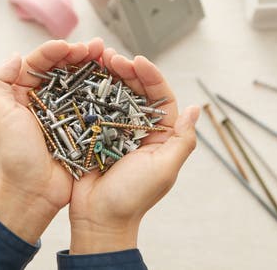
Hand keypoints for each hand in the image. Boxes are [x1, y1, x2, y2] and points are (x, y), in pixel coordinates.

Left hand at [0, 38, 104, 243]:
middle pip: (63, 69)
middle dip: (79, 54)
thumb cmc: (13, 157)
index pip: (39, 64)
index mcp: (21, 95)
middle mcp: (43, 101)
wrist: (33, 194)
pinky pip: (93, 103)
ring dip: (95, 67)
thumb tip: (14, 55)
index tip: (69, 46)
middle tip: (96, 47)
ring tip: (109, 57)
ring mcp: (64, 114)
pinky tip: (115, 80)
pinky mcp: (81, 127)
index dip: (54, 51)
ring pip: (80, 82)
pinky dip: (103, 90)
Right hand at [68, 49, 199, 253]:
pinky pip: (92, 106)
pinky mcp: (92, 133)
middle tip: (111, 56)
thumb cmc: (133, 198)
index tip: (137, 61)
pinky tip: (81, 77)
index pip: (159, 97)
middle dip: (125, 70)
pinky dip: (88, 90)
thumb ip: (182, 140)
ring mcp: (114, 130)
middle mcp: (138, 129)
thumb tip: (196, 108)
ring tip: (96, 59)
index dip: (150, 76)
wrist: (98, 219)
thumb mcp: (164, 169)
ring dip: (106, 75)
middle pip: (135, 90)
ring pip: (113, 94)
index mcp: (159, 135)